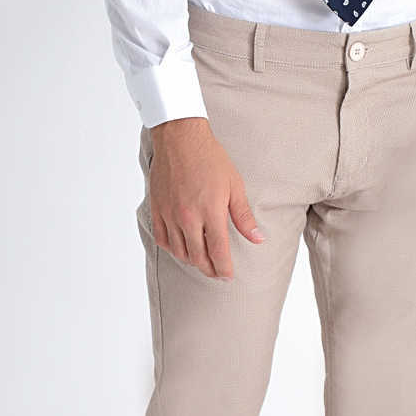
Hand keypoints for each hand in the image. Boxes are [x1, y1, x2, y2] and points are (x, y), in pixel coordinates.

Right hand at [148, 117, 264, 280]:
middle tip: (217, 273)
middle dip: (209, 270)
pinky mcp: (157, 209)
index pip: (218, 252)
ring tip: (202, 262)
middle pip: (198, 257)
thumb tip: (257, 239)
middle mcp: (188, 218)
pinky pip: (162, 239)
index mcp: (210, 212)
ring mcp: (170, 214)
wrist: (180, 139)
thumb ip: (243, 216)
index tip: (228, 276)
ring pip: (179, 252)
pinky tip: (181, 248)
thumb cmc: (210, 158)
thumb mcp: (234, 185)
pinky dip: (172, 249)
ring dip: (192, 261)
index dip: (224, 269)